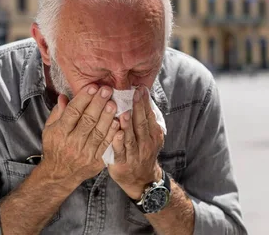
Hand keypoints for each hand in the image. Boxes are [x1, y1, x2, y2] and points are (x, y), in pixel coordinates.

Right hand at [39, 85, 118, 190]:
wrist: (59, 175)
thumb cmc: (54, 147)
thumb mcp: (49, 129)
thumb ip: (58, 112)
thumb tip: (64, 96)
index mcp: (60, 132)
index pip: (72, 112)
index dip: (83, 99)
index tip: (92, 87)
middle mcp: (72, 142)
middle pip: (87, 120)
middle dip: (98, 104)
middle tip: (107, 90)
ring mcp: (85, 153)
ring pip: (98, 132)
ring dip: (107, 117)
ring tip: (114, 103)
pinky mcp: (96, 161)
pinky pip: (106, 145)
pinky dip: (112, 134)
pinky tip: (118, 122)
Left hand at [108, 85, 164, 199]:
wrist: (141, 180)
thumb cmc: (141, 151)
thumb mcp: (149, 136)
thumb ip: (145, 118)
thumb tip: (141, 95)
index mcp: (153, 135)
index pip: (149, 115)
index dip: (145, 102)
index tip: (140, 89)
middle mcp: (146, 144)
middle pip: (141, 124)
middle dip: (138, 108)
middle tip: (134, 94)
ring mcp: (134, 154)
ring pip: (131, 138)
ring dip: (127, 125)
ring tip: (124, 112)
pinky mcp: (122, 163)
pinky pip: (120, 152)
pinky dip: (118, 143)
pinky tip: (115, 133)